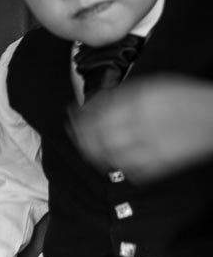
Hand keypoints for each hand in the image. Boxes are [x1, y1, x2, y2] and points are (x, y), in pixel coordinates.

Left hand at [69, 74, 212, 182]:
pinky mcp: (160, 165)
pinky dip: (116, 165)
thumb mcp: (151, 86)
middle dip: (81, 138)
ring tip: (88, 147)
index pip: (97, 115)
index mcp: (140, 104)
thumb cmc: (184, 98)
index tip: (72, 115)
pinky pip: (130, 171)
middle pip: (98, 139)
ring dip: (94, 153)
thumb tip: (93, 104)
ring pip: (110, 158)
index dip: (80, 118)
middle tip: (75, 133)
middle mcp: (143, 126)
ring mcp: (151, 148)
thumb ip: (121, 96)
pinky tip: (112, 159)